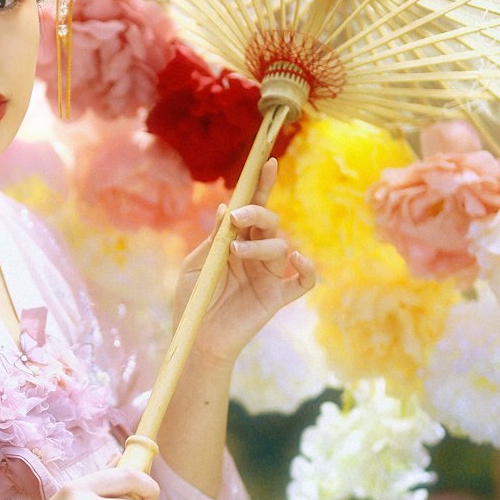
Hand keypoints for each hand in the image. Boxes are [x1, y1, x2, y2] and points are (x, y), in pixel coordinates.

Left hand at [173, 158, 314, 366]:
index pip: (253, 209)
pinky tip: (296, 260)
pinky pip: (303, 282)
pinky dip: (306, 269)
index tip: (267, 162)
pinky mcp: (277, 298)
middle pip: (269, 222)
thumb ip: (213, 239)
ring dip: (259, 245)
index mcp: (236, 242)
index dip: (262, 186)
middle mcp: (256, 255)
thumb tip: (227, 209)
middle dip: (256, 213)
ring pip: (280, 247)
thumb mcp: (196, 265)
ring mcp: (269, 275)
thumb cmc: (193, 301)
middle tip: (237, 218)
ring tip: (235, 253)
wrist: (196, 338)